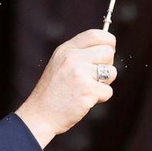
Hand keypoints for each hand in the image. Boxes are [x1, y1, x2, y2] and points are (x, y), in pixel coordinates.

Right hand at [16, 28, 117, 146]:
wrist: (39, 115)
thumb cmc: (52, 93)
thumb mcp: (59, 65)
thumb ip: (79, 54)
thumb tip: (108, 49)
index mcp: (66, 50)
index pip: (95, 35)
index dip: (108, 42)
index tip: (108, 51)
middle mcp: (73, 58)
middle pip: (108, 52)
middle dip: (107, 66)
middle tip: (93, 77)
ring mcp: (80, 73)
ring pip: (112, 72)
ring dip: (104, 83)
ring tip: (86, 90)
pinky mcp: (88, 90)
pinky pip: (108, 91)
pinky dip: (100, 98)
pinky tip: (84, 100)